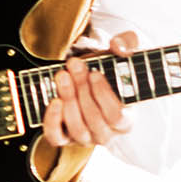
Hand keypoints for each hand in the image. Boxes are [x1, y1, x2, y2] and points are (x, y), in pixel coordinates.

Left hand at [41, 30, 137, 147]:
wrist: (89, 74)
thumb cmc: (111, 68)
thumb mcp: (124, 51)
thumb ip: (127, 43)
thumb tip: (118, 47)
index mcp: (125, 119)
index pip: (117, 116)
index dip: (104, 95)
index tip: (94, 73)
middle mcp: (106, 133)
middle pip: (95, 120)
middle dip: (82, 90)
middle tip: (74, 65)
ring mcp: (85, 137)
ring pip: (77, 128)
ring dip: (69, 99)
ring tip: (63, 75)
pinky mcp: (64, 137)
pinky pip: (56, 136)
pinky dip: (52, 120)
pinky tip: (54, 100)